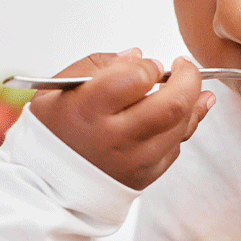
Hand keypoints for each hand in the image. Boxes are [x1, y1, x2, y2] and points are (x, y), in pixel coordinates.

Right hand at [28, 49, 214, 189]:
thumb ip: (98, 65)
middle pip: (172, 105)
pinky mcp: (146, 176)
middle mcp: (115, 138)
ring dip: (193, 102)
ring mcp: (134, 161)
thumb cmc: (53, 132)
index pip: (136, 79)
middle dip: (188, 78)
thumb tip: (136, 56)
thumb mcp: (58, 89)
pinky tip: (184, 112)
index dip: (150, 66)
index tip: (148, 65)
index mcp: (88, 111)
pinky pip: (176, 146)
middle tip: (185, 67)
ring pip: (181, 126)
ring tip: (189, 87)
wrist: (47, 184)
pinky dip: (183, 126)